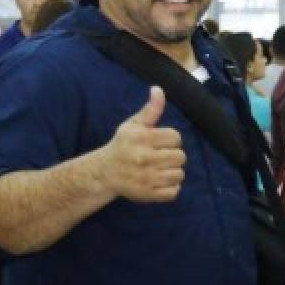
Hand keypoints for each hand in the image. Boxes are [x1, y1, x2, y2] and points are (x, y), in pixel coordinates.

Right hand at [99, 87, 186, 202]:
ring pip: (179, 174)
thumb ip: (151, 109)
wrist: (104, 173)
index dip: (171, 140)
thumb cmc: (122, 146)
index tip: (160, 143)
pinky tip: (159, 181)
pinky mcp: (148, 194)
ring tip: (159, 169)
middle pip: (181, 157)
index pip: (176, 138)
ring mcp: (147, 178)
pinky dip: (171, 188)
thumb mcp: (133, 125)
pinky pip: (174, 192)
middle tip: (160, 157)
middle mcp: (144, 158)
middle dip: (173, 156)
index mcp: (142, 139)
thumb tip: (159, 89)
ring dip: (173, 172)